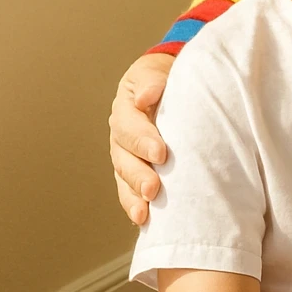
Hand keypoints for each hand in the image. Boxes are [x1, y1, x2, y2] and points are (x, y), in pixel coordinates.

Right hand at [109, 53, 174, 223]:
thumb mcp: (156, 72)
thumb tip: (146, 96)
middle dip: (138, 174)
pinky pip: (129, 191)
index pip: (130, 126)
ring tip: (144, 211)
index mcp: (126, 108)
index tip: (161, 153)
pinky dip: (134, 206)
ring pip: (124, 178)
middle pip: (124, 157)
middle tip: (153, 188)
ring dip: (133, 195)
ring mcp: (126, 155)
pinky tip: (142, 220)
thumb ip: (152, 81)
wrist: (170, 87)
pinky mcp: (135, 171)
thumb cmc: (165, 78)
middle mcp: (121, 135)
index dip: (143, 140)